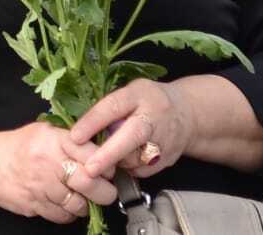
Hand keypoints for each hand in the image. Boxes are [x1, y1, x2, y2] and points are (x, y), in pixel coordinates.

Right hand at [0, 122, 116, 223]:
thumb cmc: (18, 146)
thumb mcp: (45, 131)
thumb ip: (71, 138)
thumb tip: (102, 147)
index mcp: (55, 140)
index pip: (93, 153)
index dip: (107, 163)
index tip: (109, 168)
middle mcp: (49, 163)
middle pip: (90, 182)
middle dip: (105, 191)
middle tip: (106, 190)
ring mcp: (42, 186)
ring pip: (79, 204)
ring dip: (87, 204)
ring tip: (85, 198)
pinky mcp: (35, 205)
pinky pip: (62, 216)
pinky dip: (69, 214)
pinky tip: (67, 204)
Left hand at [72, 79, 194, 180]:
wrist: (187, 113)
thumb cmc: (148, 100)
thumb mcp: (130, 92)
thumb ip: (111, 107)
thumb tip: (80, 129)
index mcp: (139, 94)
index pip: (113, 107)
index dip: (93, 122)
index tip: (74, 136)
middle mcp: (153, 116)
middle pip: (131, 136)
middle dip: (109, 154)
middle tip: (90, 169)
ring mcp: (164, 139)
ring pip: (135, 158)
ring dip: (116, 161)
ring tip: (108, 154)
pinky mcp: (168, 158)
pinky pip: (142, 170)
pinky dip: (129, 167)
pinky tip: (127, 157)